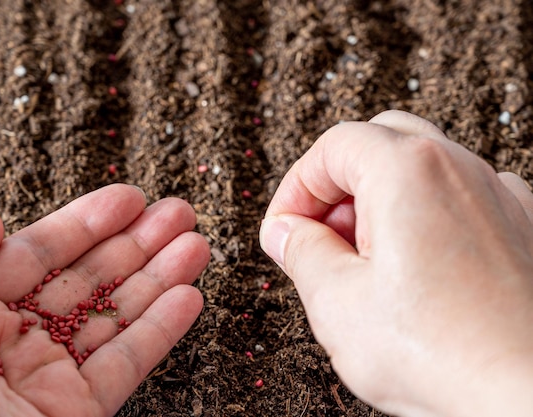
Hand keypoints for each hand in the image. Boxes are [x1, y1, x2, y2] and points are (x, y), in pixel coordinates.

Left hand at [0, 184, 209, 416]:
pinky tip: (189, 297)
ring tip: (196, 245)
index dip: (88, 223)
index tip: (130, 198)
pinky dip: (161, 332)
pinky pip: (126, 367)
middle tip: (179, 214)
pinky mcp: (74, 416)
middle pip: (89, 281)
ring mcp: (46, 380)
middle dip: (138, 244)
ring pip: (115, 320)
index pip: (41, 253)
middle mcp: (10, 341)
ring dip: (160, 280)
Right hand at [259, 110, 532, 416]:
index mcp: (407, 171)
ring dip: (380, 199)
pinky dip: (428, 214)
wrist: (528, 397)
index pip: (332, 147)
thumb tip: (285, 233)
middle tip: (321, 236)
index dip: (296, 187)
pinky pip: (463, 197)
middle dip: (338, 185)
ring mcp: (497, 195)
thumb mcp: (336, 301)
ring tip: (365, 260)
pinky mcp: (522, 226)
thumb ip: (300, 252)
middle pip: (379, 142)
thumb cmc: (443, 354)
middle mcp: (459, 169)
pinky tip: (418, 263)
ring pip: (422, 166)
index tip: (284, 227)